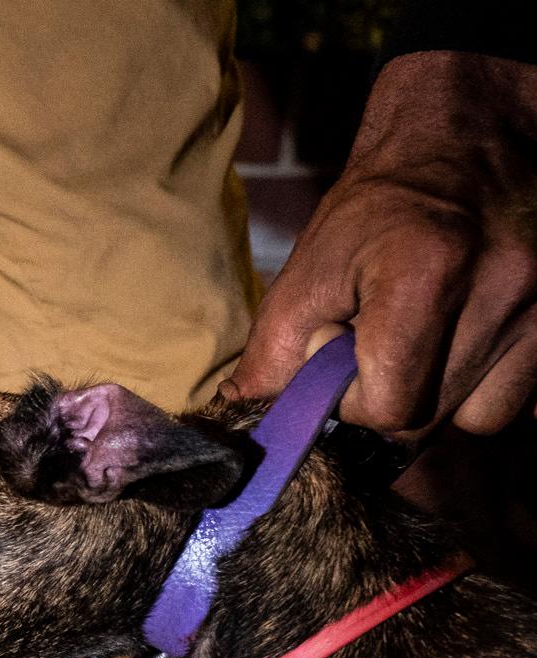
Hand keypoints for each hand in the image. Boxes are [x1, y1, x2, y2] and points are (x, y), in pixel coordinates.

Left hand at [234, 52, 536, 434]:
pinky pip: (523, 396)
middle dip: (391, 402)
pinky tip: (465, 346)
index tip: (341, 365)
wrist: (468, 142)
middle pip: (432, 420)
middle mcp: (503, 289)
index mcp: (427, 274)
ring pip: (483, 418)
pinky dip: (487, 386)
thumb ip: (273, 352)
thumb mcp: (310, 268)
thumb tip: (243, 414)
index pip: (389, 406)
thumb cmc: (380, 207)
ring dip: (444, 401)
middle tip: (379, 354)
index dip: (351, 402)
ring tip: (426, 349)